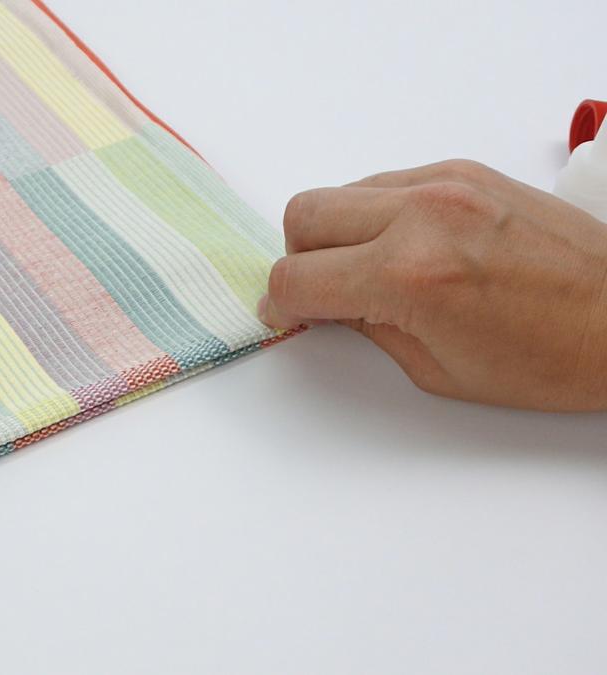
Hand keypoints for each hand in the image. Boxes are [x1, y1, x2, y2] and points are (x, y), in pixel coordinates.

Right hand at [260, 159, 606, 410]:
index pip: (297, 276)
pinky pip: (389, 181)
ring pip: (343, 191)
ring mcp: (447, 183)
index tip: (287, 314)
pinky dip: (380, 212)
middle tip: (325, 291)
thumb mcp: (437, 370)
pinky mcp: (467, 170)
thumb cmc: (550, 358)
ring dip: (339, 232)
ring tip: (373, 270)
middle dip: (300, 258)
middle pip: (304, 215)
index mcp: (410, 275)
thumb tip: (327, 303)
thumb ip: (367, 327)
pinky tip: (410, 247)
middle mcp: (422, 214)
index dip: (280, 303)